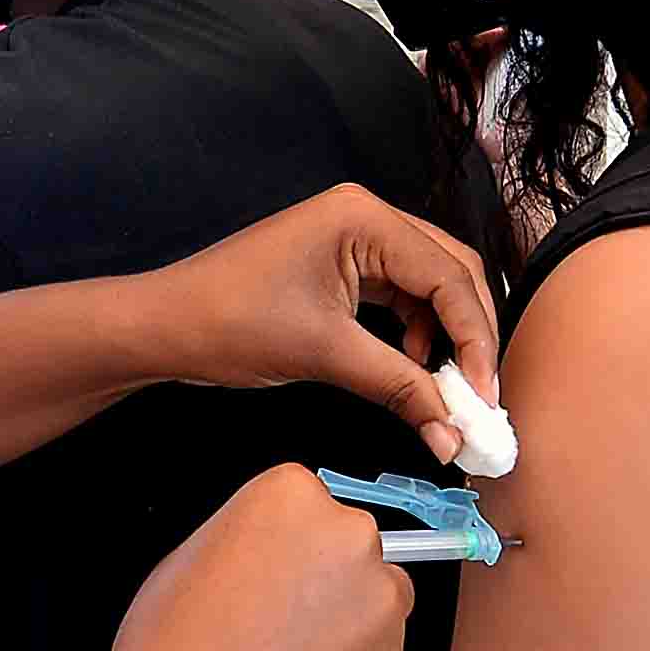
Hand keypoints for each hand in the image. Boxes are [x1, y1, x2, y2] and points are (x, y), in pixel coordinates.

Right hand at [93, 463, 415, 650]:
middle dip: (326, 576)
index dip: (285, 543)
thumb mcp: (197, 554)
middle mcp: (350, 534)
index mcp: (293, 494)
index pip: (308, 501)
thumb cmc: (172, 640)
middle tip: (278, 618)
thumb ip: (256, 540)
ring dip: (348, 619)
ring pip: (376, 598)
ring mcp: (380, 598)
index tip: (267, 570)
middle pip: (352, 544)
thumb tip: (279, 557)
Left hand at [136, 182, 500, 460]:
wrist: (164, 326)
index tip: (485, 397)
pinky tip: (415, 370)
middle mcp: (365, 217)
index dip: (476, 339)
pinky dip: (416, 334)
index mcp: (363, 217)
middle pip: (449, 272)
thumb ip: (399, 389)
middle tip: (480, 397)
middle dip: (470, 335)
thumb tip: (451, 433)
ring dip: (446, 338)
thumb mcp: (324, 355)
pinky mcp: (341, 265)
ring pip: (428, 286)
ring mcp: (353, 238)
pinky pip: (399, 296)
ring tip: (449, 392)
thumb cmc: (227, 323)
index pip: (448, 275)